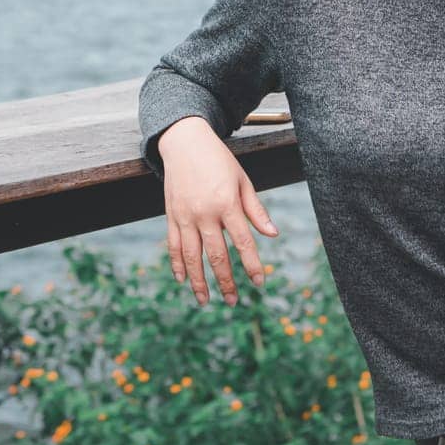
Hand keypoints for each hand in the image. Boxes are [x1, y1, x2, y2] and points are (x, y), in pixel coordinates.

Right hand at [156, 116, 278, 306]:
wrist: (184, 142)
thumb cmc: (218, 160)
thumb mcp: (242, 180)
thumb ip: (256, 210)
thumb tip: (272, 235)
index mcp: (226, 203)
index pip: (243, 242)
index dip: (252, 265)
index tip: (259, 282)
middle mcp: (204, 213)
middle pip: (216, 255)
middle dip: (225, 281)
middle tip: (233, 302)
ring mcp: (185, 215)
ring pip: (191, 256)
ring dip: (199, 281)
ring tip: (205, 300)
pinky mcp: (171, 215)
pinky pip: (173, 245)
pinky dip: (177, 264)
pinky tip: (183, 280)